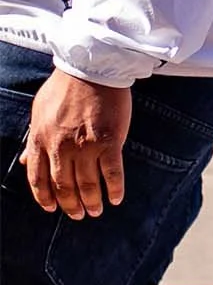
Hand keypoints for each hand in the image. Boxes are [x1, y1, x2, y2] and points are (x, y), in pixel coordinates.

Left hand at [22, 70, 131, 219]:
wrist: (90, 69)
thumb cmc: (64, 88)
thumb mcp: (39, 114)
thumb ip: (33, 140)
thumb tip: (25, 162)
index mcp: (40, 140)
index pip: (38, 178)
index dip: (45, 197)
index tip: (52, 208)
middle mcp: (60, 147)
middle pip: (63, 186)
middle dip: (70, 205)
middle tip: (79, 215)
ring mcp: (85, 146)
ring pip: (87, 184)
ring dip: (92, 201)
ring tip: (96, 211)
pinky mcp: (109, 142)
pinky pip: (111, 173)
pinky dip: (114, 189)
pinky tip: (116, 199)